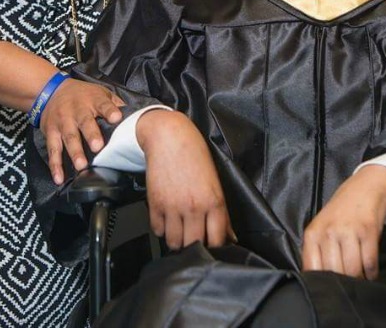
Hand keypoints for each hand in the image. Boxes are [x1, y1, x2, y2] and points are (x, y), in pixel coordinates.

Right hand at [39, 79, 125, 184]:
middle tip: (98, 147)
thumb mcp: (100, 93)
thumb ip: (115, 105)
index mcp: (93, 100)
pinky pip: (53, 150)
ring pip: (69, 137)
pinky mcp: (51, 132)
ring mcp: (63, 121)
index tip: (116, 118)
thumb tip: (134, 117)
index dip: (110, 111)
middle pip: (85, 122)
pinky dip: (55, 165)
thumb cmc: (82, 95)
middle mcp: (77, 110)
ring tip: (81, 166)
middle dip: (91, 135)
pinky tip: (59, 177)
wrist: (51, 89)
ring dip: (75, 152)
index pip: (103, 104)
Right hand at [136, 110, 233, 250]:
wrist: (169, 137)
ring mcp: (173, 207)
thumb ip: (223, 213)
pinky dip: (162, 229)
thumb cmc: (195, 155)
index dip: (215, 249)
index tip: (212, 247)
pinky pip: (157, 230)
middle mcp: (194, 207)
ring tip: (179, 229)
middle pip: (194, 245)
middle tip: (193, 239)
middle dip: (194, 246)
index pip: (217, 241)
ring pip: (174, 242)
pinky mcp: (155, 204)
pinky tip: (167, 219)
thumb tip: (231, 237)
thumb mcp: (215, 183)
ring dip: (176, 240)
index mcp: (213, 201)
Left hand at [301, 164, 385, 279]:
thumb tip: (317, 283)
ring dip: (359, 280)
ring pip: (353, 271)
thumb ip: (318, 252)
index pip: (312, 269)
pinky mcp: (368, 231)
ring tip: (360, 277)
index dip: (321, 284)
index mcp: (313, 233)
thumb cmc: (341, 212)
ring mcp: (349, 230)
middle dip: (343, 283)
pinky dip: (372, 273)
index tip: (329, 289)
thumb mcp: (322, 228)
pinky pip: (370, 264)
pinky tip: (370, 270)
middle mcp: (329, 231)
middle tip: (348, 283)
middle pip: (334, 273)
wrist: (366, 187)